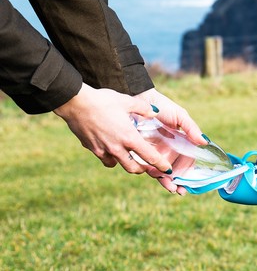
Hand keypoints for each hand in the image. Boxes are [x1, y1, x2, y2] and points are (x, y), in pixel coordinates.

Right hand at [54, 83, 174, 174]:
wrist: (76, 103)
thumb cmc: (103, 100)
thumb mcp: (127, 101)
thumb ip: (144, 108)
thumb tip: (155, 111)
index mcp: (129, 137)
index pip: (150, 157)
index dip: (161, 165)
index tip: (167, 170)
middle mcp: (117, 147)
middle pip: (134, 168)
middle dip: (143, 169)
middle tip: (147, 165)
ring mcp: (103, 150)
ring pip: (118, 165)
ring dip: (126, 164)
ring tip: (130, 158)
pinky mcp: (92, 148)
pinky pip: (105, 158)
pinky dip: (110, 158)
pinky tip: (112, 150)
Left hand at [135, 88, 205, 194]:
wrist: (139, 99)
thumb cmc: (161, 106)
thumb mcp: (180, 116)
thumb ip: (191, 128)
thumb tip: (205, 142)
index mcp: (180, 143)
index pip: (187, 160)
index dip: (189, 172)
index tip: (191, 181)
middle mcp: (169, 150)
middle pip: (175, 169)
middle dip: (179, 181)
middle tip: (180, 189)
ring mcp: (155, 152)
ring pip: (162, 171)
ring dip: (168, 182)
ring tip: (171, 188)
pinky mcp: (141, 152)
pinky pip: (147, 166)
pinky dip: (154, 174)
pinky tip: (159, 178)